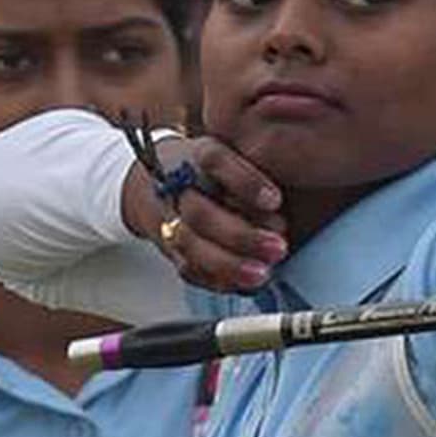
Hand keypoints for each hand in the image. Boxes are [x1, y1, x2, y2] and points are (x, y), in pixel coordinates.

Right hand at [122, 135, 286, 291]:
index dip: (246, 182)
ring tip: (262, 274)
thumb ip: (259, 168)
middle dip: (241, 236)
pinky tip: (244, 284)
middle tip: (278, 248)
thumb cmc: (208, 170)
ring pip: (192, 246)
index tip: (275, 200)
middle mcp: (178, 186)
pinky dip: (217, 280)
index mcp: (197, 154)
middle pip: (201, 213)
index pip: (216, 160)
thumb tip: (284, 206)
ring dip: (230, 264)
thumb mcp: (233, 152)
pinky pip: (188, 268)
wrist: (152, 184)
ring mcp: (169, 218)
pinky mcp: (168, 247)